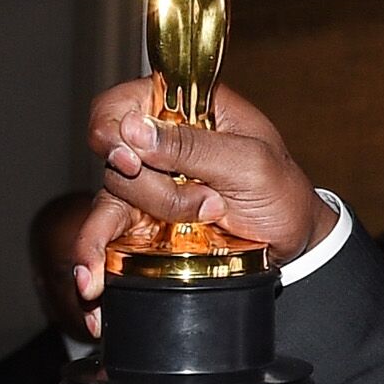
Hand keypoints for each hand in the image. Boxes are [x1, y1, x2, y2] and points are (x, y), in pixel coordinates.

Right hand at [72, 80, 334, 320]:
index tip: (131, 159)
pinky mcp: (143, 223)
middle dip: (153, 189)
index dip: (113, 127)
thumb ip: (193, 146)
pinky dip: (95, 258)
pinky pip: (106, 236)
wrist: (293, 243)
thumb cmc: (281, 191)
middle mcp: (158, 142)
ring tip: (187, 234)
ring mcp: (148, 184)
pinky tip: (90, 279)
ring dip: (148, 216)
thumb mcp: (249, 163)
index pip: (120, 103)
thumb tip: (132, 129)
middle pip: (114, 156)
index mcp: (185, 107)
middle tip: (207, 204)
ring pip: (111, 198)